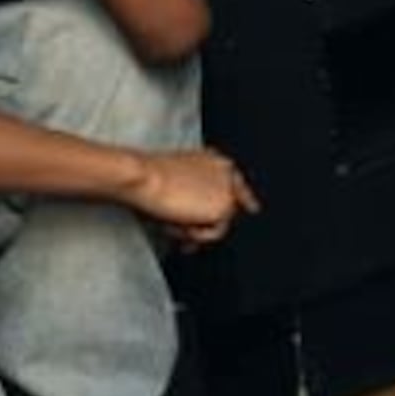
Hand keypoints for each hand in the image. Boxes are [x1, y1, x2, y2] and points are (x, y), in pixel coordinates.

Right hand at [127, 146, 261, 248]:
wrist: (142, 176)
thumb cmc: (146, 178)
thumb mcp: (175, 183)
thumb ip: (194, 196)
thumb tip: (196, 221)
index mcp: (213, 160)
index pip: (235, 180)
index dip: (244, 196)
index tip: (252, 207)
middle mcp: (226, 171)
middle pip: (225, 208)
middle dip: (205, 224)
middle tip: (184, 234)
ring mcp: (227, 189)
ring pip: (217, 223)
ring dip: (194, 229)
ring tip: (171, 220)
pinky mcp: (223, 207)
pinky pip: (213, 233)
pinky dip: (195, 235)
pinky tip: (178, 222)